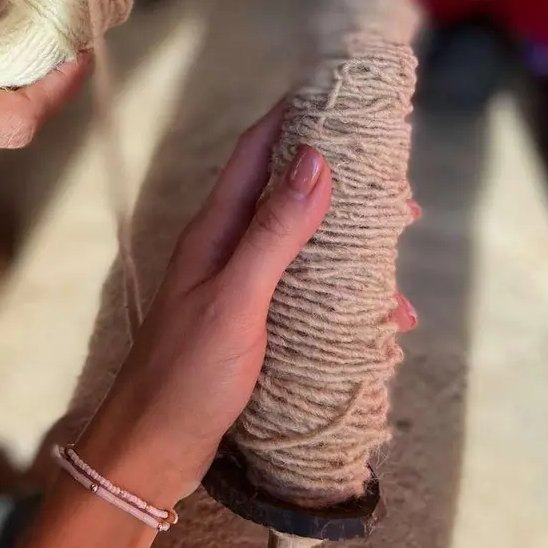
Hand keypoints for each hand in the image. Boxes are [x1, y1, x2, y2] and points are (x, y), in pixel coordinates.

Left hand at [75, 103, 416, 507]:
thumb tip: (316, 160)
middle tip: (392, 188)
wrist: (151, 451)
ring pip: (301, 241)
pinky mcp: (252, 322)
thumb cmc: (186, 373)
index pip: (256, 151)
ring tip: (396, 246)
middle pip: (286, 192)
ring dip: (346, 239)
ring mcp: (239, 285)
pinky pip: (304, 290)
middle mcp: (227, 247)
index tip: (340, 96)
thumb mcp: (237, 299)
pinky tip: (378, 317)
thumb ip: (274, 231)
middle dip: (337, 181)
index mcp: (216, 229)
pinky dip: (341, 293)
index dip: (294, 117)